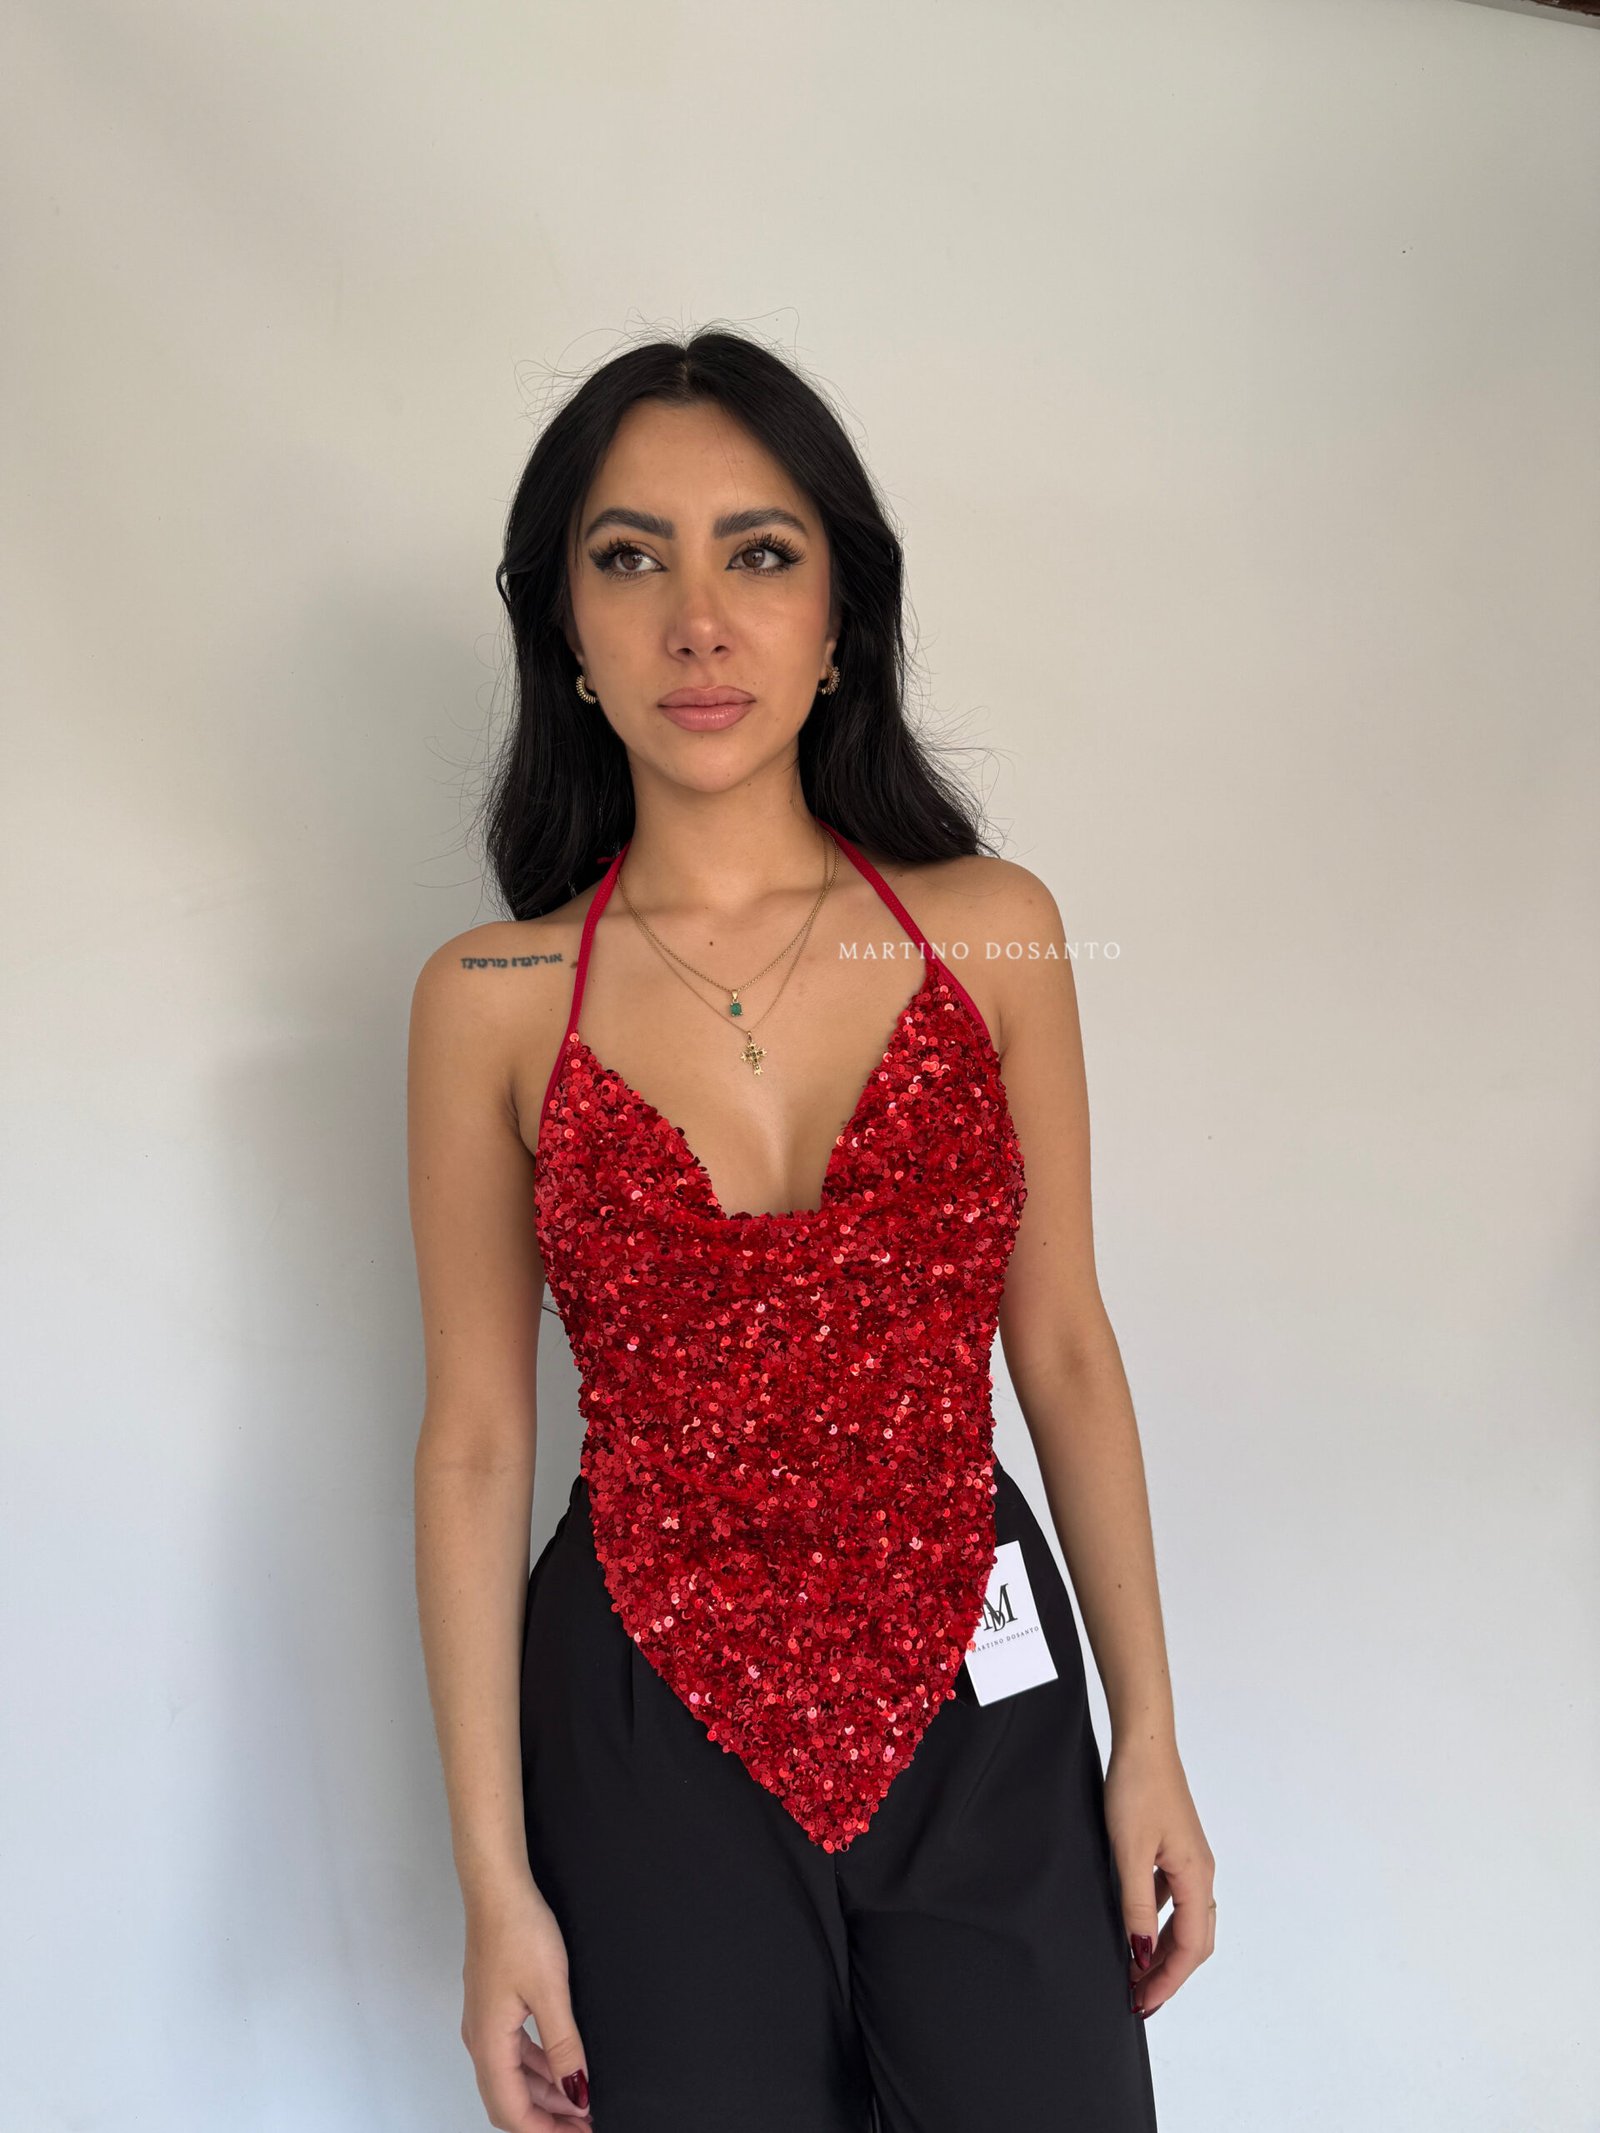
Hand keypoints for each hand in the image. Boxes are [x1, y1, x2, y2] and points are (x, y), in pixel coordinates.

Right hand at [461, 1878, 594, 2128]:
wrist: (497, 1888)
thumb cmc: (519, 1931)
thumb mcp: (551, 1991)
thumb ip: (564, 2045)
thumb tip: (577, 2091)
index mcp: (489, 2044)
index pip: (512, 2111)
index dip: (545, 2132)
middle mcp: (480, 2040)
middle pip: (508, 2100)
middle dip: (545, 2119)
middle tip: (582, 2125)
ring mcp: (485, 2022)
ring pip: (512, 2077)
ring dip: (543, 2094)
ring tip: (578, 2100)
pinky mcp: (493, 2006)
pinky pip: (513, 2053)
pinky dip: (537, 2068)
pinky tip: (561, 2065)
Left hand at [1104, 1740, 1215, 2020]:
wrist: (1144, 1741)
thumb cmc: (1138, 1788)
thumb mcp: (1129, 1851)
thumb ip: (1135, 1904)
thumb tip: (1141, 1954)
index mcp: (1195, 1877)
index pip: (1190, 1946)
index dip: (1168, 1980)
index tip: (1143, 2003)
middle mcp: (1200, 1872)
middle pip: (1194, 1940)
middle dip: (1168, 1973)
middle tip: (1138, 1997)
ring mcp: (1189, 1860)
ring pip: (1185, 1920)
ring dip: (1163, 1949)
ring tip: (1135, 1970)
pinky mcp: (1175, 1848)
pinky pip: (1173, 1898)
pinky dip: (1158, 1921)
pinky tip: (1136, 1924)